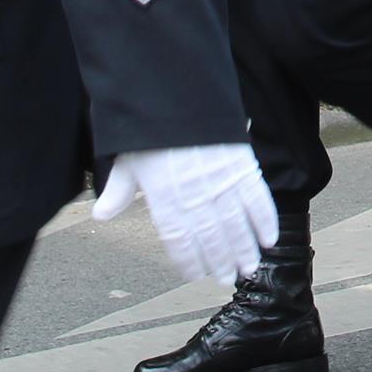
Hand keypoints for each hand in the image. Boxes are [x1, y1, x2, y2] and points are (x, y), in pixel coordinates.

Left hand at [96, 142, 277, 283]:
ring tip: (249, 268)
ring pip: (236, 225)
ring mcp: (221, 183)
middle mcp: (194, 196)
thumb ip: (119, 191)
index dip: (189, 261)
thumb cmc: (152, 128)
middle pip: (211, 238)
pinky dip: (265, 221)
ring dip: (245, 249)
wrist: (178, 92)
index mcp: (165, 198)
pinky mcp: (243, 166)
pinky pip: (258, 200)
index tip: (196, 275)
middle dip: (221, 261)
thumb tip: (101, 215)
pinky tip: (270, 238)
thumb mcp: (129, 159)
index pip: (179, 240)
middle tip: (228, 278)